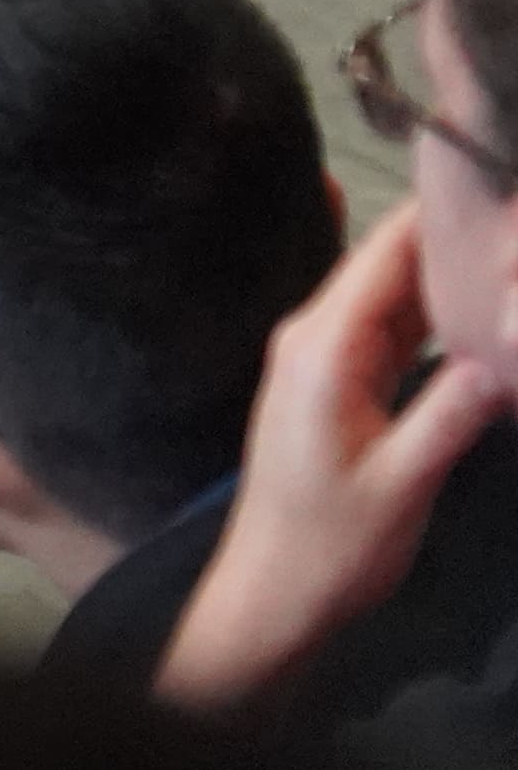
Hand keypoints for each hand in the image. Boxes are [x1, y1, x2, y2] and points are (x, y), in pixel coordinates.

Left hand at [158, 198, 499, 710]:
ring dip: (450, 274)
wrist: (275, 593)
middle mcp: (314, 337)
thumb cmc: (330, 546)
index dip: (441, 208)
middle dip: (456, 235)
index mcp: (321, 348)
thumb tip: (502, 350)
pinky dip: (435, 313)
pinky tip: (481, 304)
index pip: (386, 251)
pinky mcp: (339, 381)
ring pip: (397, 294)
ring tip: (512, 251)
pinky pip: (393, 327)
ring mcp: (324, 357)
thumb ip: (451, 413)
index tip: (498, 177)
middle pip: (393, 261)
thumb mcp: (403, 482)